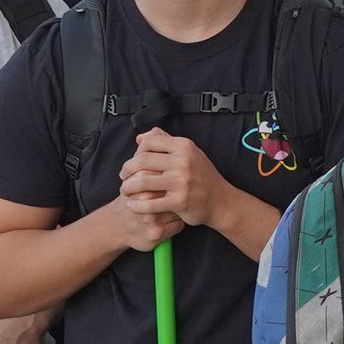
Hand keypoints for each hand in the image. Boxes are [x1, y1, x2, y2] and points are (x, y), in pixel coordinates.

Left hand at [111, 131, 232, 249]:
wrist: (220, 200)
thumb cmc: (202, 176)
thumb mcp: (189, 152)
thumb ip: (165, 142)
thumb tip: (140, 138)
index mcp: (183, 146)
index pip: (149, 142)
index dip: (135, 152)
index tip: (131, 162)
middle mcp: (182, 161)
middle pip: (142, 161)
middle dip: (127, 170)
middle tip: (123, 177)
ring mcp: (181, 182)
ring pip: (143, 182)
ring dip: (128, 187)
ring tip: (125, 190)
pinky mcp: (179, 201)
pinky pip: (150, 203)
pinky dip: (137, 205)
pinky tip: (133, 205)